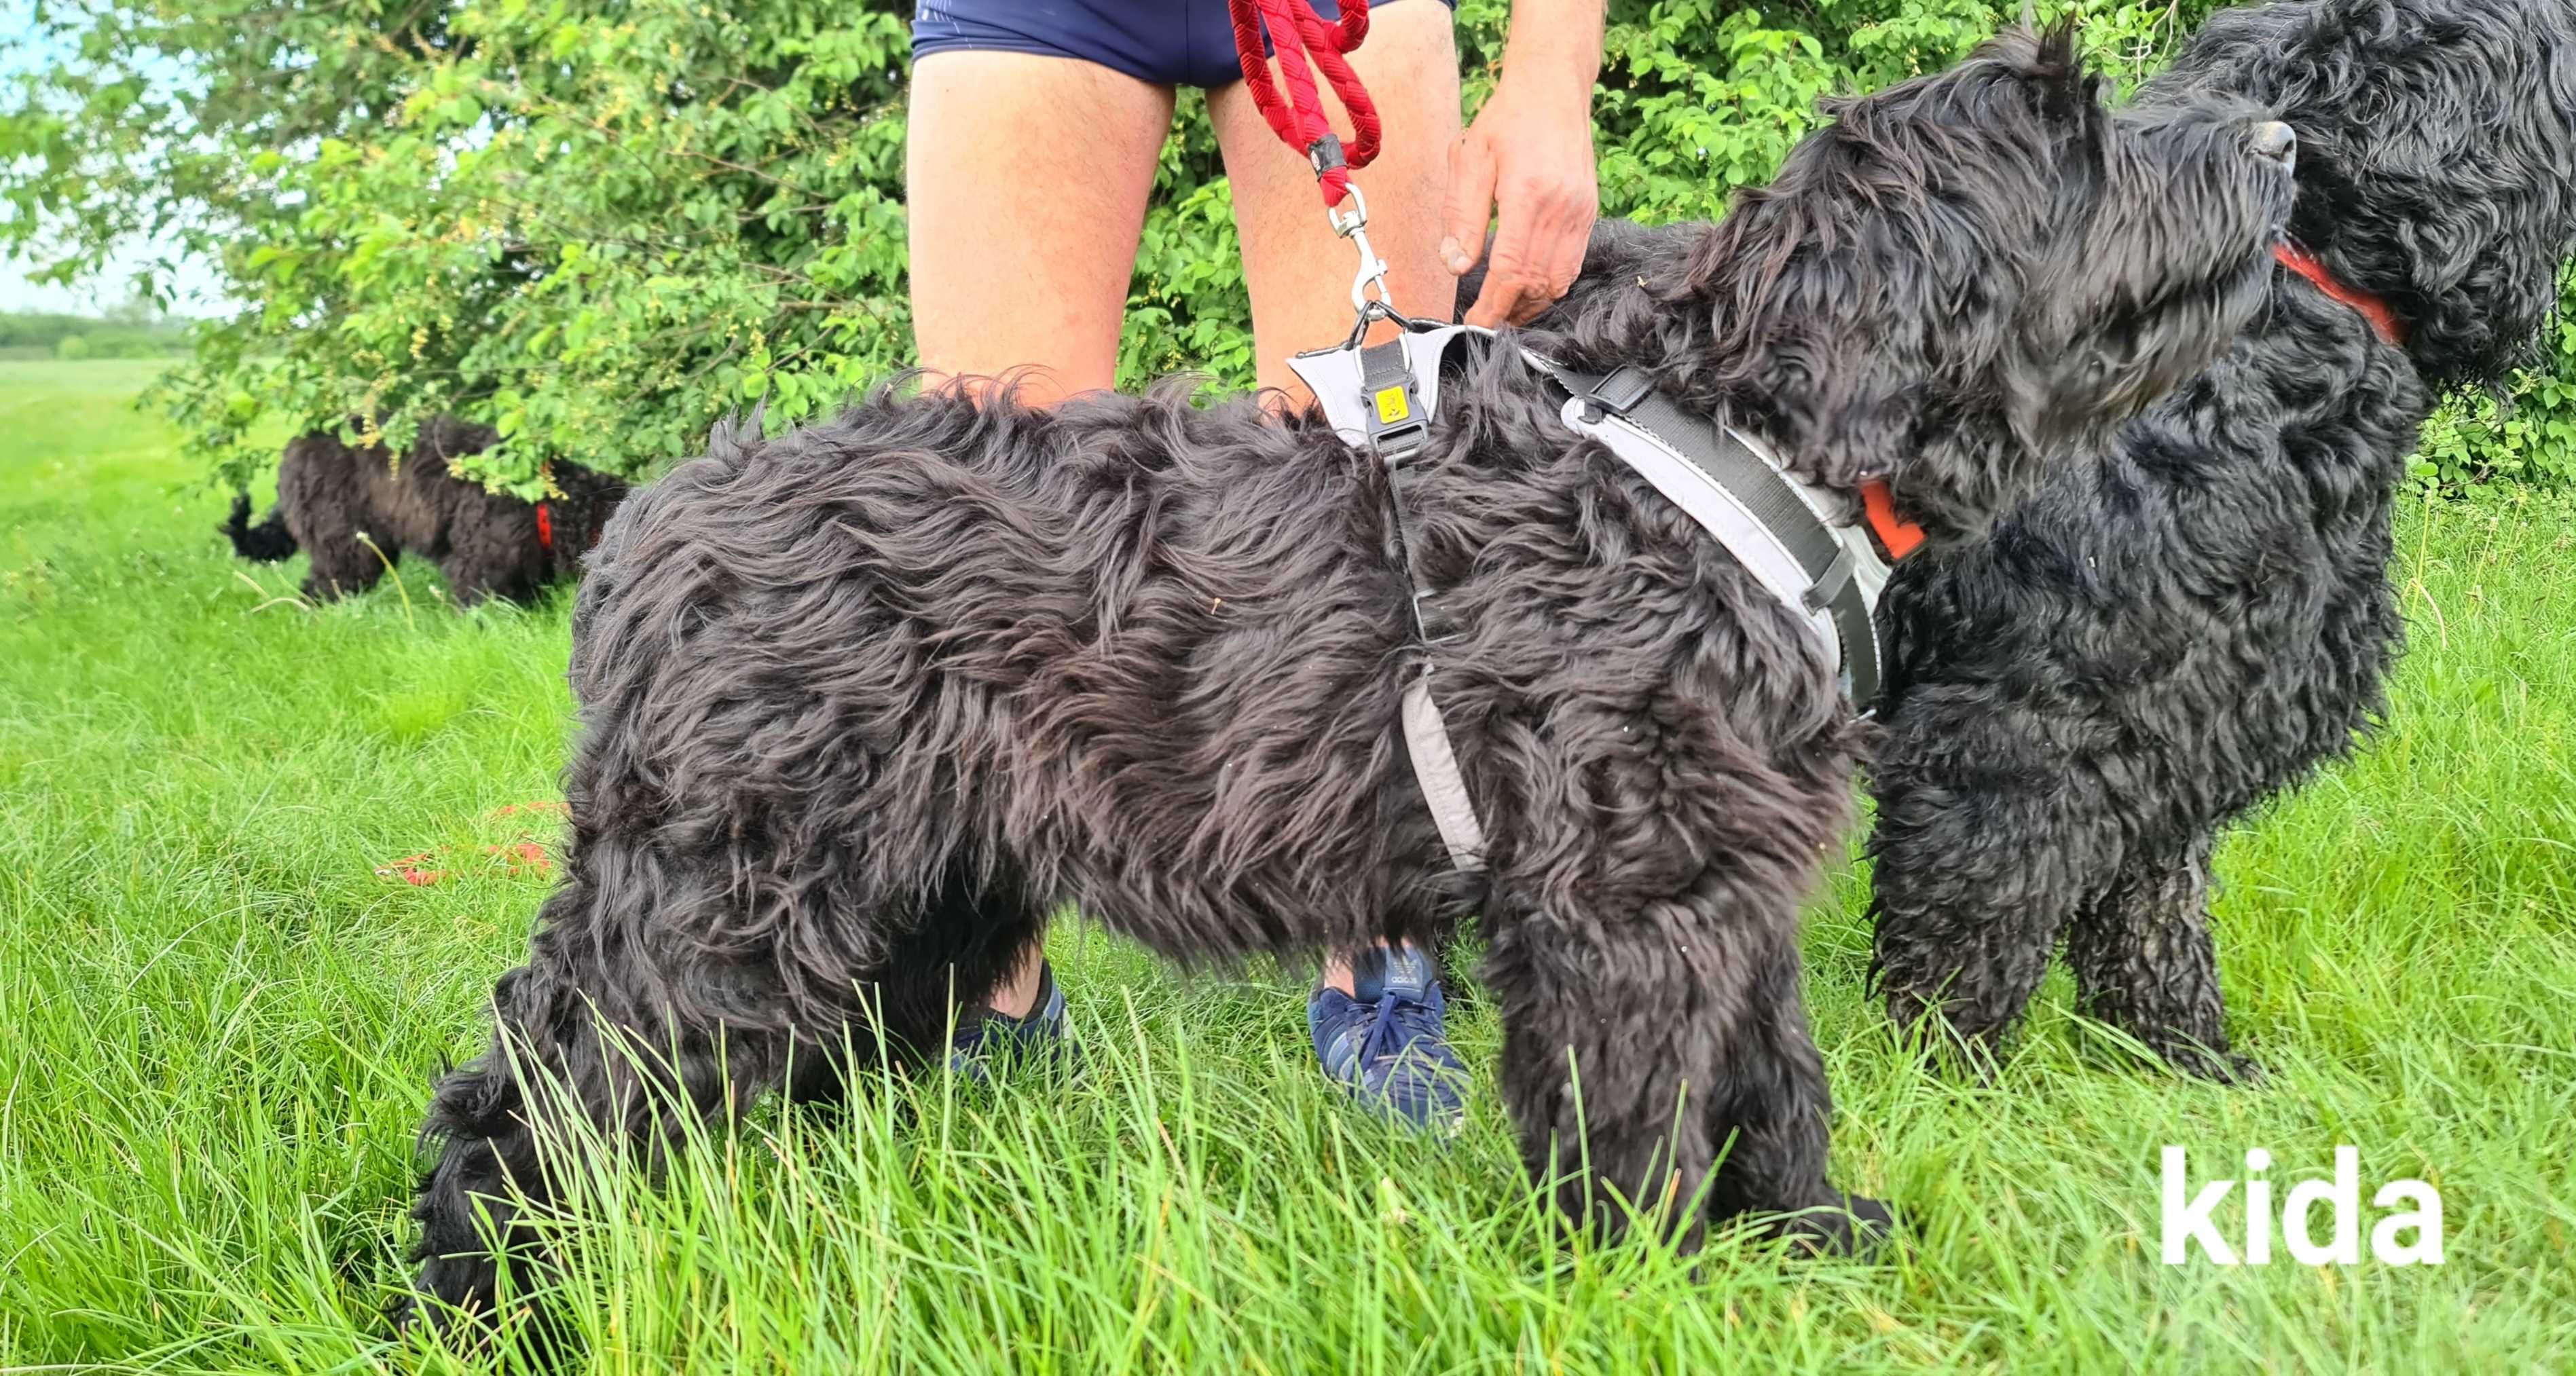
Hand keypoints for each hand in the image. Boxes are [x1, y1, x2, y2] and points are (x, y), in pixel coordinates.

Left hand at [1440, 78, 1599, 328]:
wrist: (1553, 88)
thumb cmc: (1508, 118)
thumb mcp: (1470, 159)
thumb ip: (1461, 215)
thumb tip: (1455, 263)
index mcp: (1529, 196)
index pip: (1510, 270)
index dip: (1491, 305)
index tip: (1474, 322)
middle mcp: (1562, 209)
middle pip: (1536, 283)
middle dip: (1509, 311)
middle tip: (1485, 322)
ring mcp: (1581, 213)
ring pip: (1558, 280)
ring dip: (1531, 303)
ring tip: (1505, 312)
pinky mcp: (1589, 213)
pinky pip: (1572, 264)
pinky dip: (1550, 285)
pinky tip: (1529, 288)